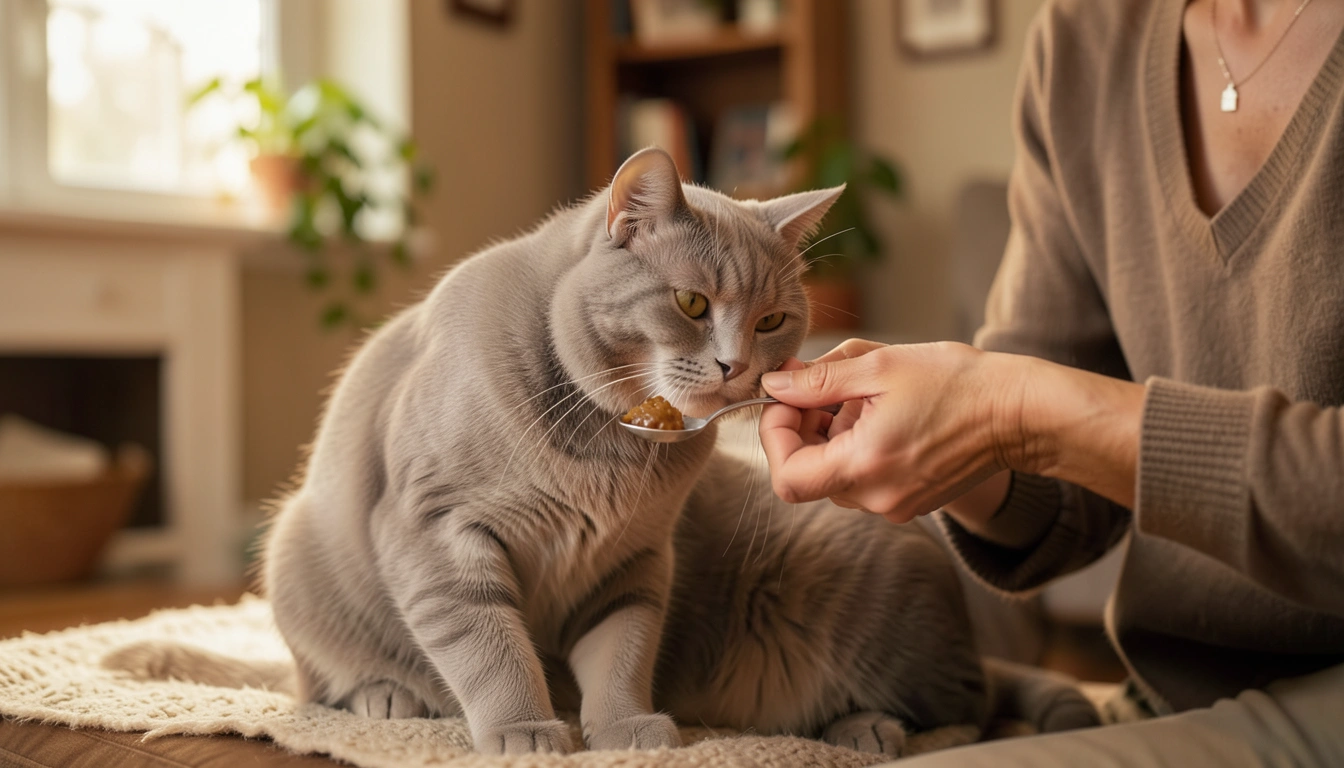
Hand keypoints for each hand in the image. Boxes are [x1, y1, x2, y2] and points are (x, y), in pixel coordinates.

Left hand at [759, 340, 1016, 523]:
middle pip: (808, 475)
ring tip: (865, 397)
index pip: (787, 477)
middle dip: (805, 427)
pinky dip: (858, 447)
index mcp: (865, 467)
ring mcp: (895, 505)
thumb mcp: (879, 367)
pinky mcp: (910, 501)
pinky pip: (863, 478)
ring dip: (833, 435)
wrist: (1020, 413)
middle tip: (824, 386)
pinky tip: (884, 414)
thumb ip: (818, 379)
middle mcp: (877, 498)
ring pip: (834, 475)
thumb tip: (775, 385)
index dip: (775, 435)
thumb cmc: (957, 383)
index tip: (788, 398)